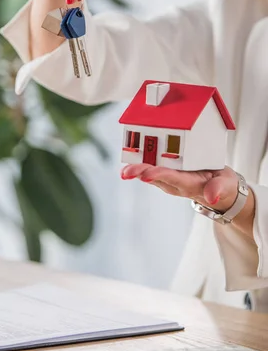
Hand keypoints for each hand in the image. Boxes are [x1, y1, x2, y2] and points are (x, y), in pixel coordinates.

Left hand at [121, 164, 254, 238]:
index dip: (158, 175)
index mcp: (189, 184)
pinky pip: (151, 166)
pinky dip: (141, 159)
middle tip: (125, 172)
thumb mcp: (226, 186)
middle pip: (155, 176)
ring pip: (150, 171)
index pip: (171, 178)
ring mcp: (169, 178)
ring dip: (136, 167)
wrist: (220, 190)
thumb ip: (218, 190)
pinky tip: (130, 153)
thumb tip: (211, 197)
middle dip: (140, 173)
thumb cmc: (223, 185)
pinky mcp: (167, 172)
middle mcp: (175, 183)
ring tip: (124, 164)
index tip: (146, 175)